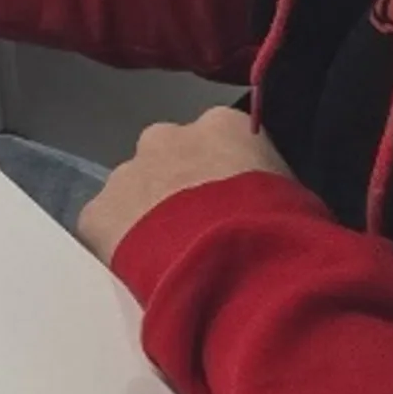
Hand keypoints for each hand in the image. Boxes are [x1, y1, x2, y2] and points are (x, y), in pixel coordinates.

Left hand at [78, 107, 294, 263]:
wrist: (233, 265)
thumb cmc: (281, 229)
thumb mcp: (297, 196)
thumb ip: (268, 185)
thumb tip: (268, 203)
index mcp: (221, 126)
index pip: (219, 140)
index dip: (224, 174)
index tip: (233, 203)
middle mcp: (165, 137)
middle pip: (167, 158)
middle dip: (177, 186)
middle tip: (196, 227)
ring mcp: (125, 173)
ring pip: (132, 189)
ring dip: (146, 212)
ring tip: (170, 253)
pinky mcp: (95, 213)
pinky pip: (104, 226)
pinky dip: (118, 244)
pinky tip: (141, 267)